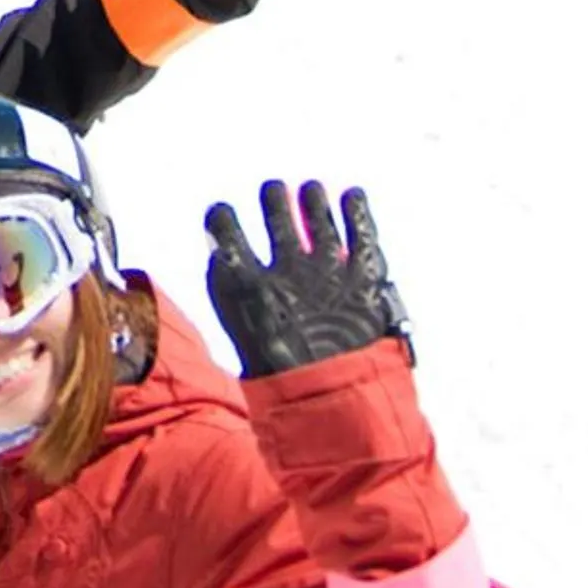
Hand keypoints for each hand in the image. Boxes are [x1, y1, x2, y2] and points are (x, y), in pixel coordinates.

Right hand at [204, 179, 413, 378]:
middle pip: (276, 212)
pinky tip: (353, 194)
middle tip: (273, 190)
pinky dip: (357, 210)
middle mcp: (288, 265)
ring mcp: (330, 267)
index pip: (226, 231)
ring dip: (312, 199)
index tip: (222, 215)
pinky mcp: (366, 275)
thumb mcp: (238, 332)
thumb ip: (228, 287)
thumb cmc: (280, 375)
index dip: (221, 218)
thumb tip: (221, 253)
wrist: (333, 398)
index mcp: (251, 282)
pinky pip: (362, 230)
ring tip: (310, 188)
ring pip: (318, 214)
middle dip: (273, 198)